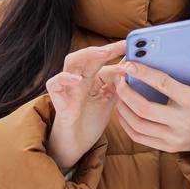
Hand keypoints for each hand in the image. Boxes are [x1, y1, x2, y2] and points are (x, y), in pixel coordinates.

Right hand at [44, 40, 126, 173]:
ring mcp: (67, 86)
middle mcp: (79, 77)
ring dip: (87, 55)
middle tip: (123, 45)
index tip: (134, 45)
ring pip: (71, 61)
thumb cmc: (91, 120)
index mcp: (92, 76)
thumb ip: (120, 84)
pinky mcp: (57, 99)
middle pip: (89, 55)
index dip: (117, 52)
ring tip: (103, 53)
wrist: (77, 143)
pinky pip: (54, 83)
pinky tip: (78, 80)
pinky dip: (64, 78)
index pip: (103, 58)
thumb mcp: (111, 99)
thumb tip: (134, 67)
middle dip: (106, 48)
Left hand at [113, 35, 189, 155]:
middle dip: (125, 92)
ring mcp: (174, 137)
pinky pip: (140, 137)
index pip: (163, 85)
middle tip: (118, 78)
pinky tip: (123, 110)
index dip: (143, 73)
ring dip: (122, 108)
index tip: (128, 64)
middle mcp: (183, 122)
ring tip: (118, 92)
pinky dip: (127, 124)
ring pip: (138, 125)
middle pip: (144, 109)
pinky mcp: (168, 147)